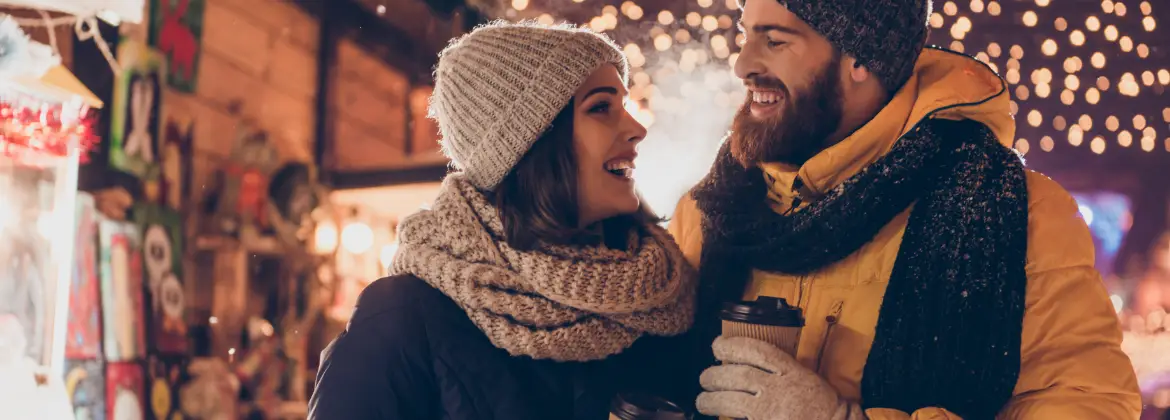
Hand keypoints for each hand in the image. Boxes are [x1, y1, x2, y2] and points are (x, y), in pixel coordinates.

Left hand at [696, 336, 863, 419]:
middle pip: (738, 375)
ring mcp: (771, 410)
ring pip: (731, 400)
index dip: (732, 345)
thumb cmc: (823, 407)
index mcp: (792, 372)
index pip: (757, 351)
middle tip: (705, 377)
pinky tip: (717, 418)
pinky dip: (724, 419)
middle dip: (715, 375)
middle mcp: (780, 388)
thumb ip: (782, 370)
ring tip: (703, 400)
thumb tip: (748, 363)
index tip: (718, 345)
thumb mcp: (806, 379)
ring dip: (711, 399)